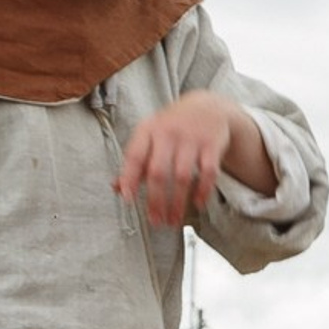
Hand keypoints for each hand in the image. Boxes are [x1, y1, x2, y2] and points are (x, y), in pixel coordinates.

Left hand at [115, 89, 253, 227]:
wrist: (208, 106)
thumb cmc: (173, 126)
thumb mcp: (150, 135)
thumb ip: (135, 161)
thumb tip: (116, 187)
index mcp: (148, 130)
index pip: (135, 156)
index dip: (129, 178)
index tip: (128, 199)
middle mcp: (169, 133)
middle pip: (158, 172)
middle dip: (156, 200)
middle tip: (155, 221)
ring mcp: (192, 139)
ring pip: (182, 177)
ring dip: (178, 203)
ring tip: (173, 220)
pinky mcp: (212, 145)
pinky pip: (208, 173)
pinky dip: (202, 191)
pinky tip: (197, 204)